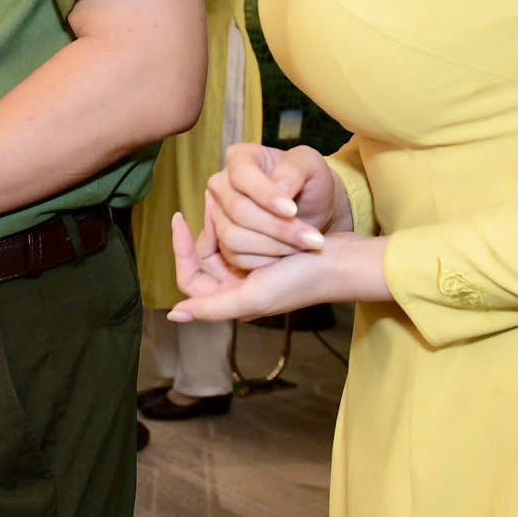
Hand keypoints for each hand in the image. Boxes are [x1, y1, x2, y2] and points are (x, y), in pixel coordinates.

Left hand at [167, 210, 389, 322]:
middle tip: (212, 203)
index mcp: (231, 300)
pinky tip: (243, 202)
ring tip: (229, 202)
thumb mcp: (252, 298)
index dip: (181, 250)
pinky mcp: (266, 251)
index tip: (179, 218)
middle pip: (204, 256)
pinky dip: (240, 218)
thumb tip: (175, 314)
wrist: (342, 261)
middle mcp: (238, 286)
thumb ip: (212, 307)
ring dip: (225, 221)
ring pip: (221, 240)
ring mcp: (252, 269)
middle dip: (208, 231)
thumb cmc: (299, 282)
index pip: (189, 277)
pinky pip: (241, 230)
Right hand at [205, 143, 350, 269]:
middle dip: (277, 227)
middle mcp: (221, 185)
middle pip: (237, 210)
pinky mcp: (223, 242)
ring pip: (233, 236)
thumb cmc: (312, 182)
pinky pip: (236, 257)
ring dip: (274, 246)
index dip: (265, 194)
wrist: (315, 211)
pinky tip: (289, 254)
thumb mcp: (312, 165)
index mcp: (240, 158)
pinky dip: (267, 260)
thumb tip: (280, 188)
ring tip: (304, 245)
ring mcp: (219, 215)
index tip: (292, 210)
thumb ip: (295, 169)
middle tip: (312, 238)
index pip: (241, 175)